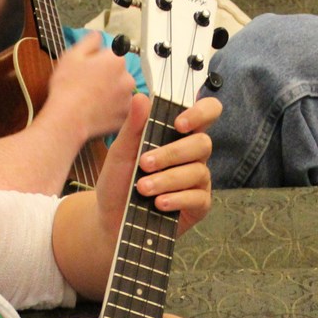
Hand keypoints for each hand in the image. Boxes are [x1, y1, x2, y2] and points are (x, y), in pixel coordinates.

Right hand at [43, 36, 136, 143]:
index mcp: (116, 60)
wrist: (67, 119)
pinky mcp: (125, 117)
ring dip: (110, 93)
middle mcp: (127, 78)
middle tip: (87, 85)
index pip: (111, 54)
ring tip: (90, 100)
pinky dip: (111, 110)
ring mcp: (128, 99)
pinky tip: (96, 110)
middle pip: (118, 72)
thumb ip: (90, 41)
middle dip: (106, 76)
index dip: (97, 60)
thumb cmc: (67, 87)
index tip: (87, 69)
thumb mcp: (72, 55)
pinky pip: (119, 109)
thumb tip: (99, 37)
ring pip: (119, 91)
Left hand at [97, 95, 216, 237]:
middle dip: (172, 153)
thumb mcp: (120, 153)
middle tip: (144, 163)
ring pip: (197, 171)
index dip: (201, 112)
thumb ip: (133, 126)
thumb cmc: (118, 182)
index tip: (179, 123)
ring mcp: (198, 180)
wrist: (110, 220)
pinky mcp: (198, 205)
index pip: (207, 112)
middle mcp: (193, 155)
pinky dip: (177, 198)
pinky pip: (197, 197)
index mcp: (178, 135)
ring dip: (168, 179)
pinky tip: (159, 203)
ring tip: (143, 188)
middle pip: (202, 143)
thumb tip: (141, 97)